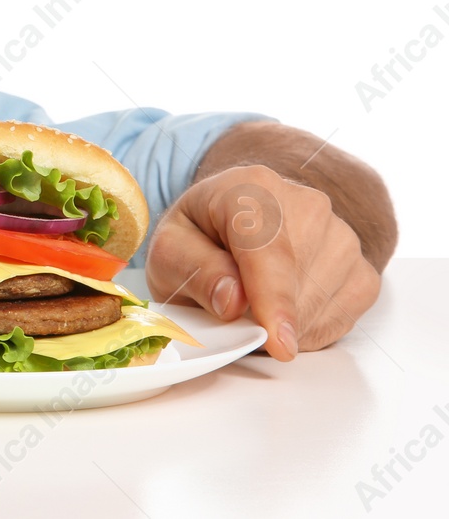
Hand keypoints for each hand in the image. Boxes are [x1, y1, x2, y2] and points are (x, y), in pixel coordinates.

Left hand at [143, 164, 380, 360]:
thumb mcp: (169, 251)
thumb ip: (195, 272)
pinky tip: (283, 311)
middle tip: (230, 312)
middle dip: (264, 317)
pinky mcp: (362, 269)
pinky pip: (343, 316)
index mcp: (252, 188)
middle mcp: (307, 205)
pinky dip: (310, 330)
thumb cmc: (199, 237)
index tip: (279, 342)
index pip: (269, 249)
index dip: (274, 299)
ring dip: (284, 325)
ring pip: (323, 305)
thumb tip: (232, 302)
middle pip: (299, 282)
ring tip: (253, 305)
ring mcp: (342, 236)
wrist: (231, 225)